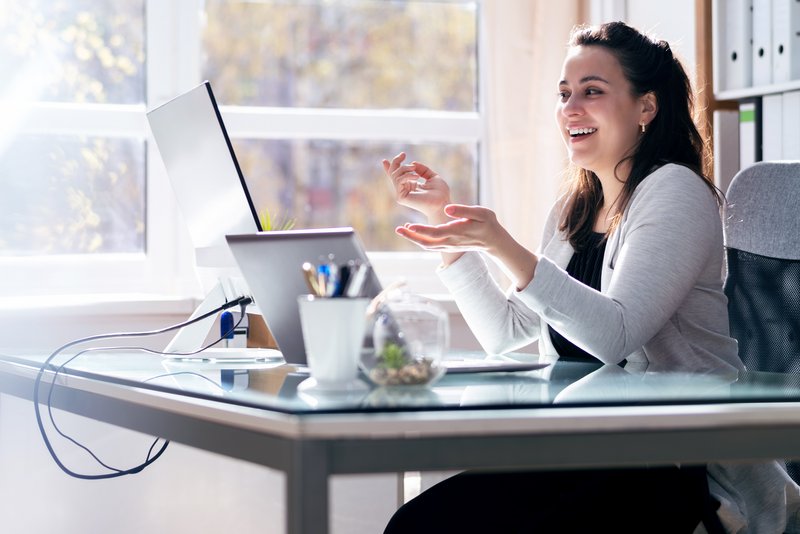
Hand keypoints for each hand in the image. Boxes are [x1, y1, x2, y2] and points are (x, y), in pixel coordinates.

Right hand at [382, 152, 450, 222]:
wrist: (442, 203)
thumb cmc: (440, 193)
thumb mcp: (432, 177)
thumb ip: (423, 170)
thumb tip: (413, 163)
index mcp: (410, 185)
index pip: (397, 176)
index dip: (389, 168)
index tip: (384, 161)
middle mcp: (404, 189)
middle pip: (393, 173)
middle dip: (396, 161)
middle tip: (403, 154)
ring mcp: (402, 194)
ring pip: (395, 175)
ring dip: (404, 168)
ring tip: (414, 169)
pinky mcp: (401, 197)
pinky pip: (398, 181)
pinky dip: (407, 176)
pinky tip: (416, 177)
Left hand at [397, 204, 538, 288]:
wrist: (494, 242)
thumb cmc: (488, 224)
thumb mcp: (481, 213)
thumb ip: (463, 210)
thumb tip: (447, 208)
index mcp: (456, 231)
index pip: (434, 233)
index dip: (420, 230)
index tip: (408, 225)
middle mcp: (450, 241)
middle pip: (426, 242)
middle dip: (411, 236)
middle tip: (398, 229)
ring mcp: (449, 246)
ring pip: (427, 245)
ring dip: (413, 238)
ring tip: (402, 229)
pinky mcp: (449, 246)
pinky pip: (431, 245)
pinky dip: (421, 240)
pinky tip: (414, 231)